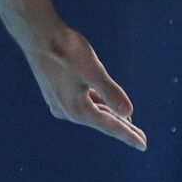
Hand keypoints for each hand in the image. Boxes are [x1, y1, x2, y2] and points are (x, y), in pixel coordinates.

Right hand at [23, 26, 146, 150]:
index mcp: (77, 109)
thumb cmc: (66, 50)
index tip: (143, 146)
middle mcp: (67, 110)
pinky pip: (82, 103)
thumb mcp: (93, 71)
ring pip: (91, 111)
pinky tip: (104, 104)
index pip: (109, 126)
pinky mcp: (56, 92)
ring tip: (127, 123)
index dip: (128, 135)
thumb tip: (129, 113)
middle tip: (141, 139)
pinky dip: (97, 104)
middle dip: (122, 128)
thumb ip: (111, 92)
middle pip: (101, 121)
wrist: (37, 35)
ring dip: (109, 116)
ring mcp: (59, 102)